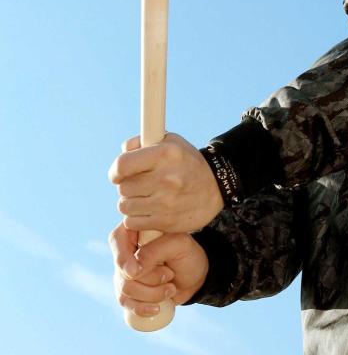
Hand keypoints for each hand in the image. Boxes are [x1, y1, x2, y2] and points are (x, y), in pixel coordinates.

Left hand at [108, 133, 223, 232]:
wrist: (216, 187)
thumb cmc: (187, 162)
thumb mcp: (172, 142)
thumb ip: (144, 141)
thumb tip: (123, 150)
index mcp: (165, 154)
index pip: (122, 164)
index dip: (115, 171)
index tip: (118, 174)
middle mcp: (166, 178)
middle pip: (122, 187)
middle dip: (127, 186)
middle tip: (140, 184)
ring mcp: (166, 202)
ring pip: (125, 206)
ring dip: (131, 203)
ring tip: (145, 197)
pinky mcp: (166, 221)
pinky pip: (132, 222)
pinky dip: (136, 218)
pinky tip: (149, 210)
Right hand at [109, 221, 208, 315]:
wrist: (194, 277)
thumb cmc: (187, 254)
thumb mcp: (178, 245)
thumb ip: (154, 251)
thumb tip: (132, 270)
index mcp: (136, 230)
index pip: (116, 239)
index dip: (122, 258)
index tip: (136, 272)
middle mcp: (126, 250)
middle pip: (122, 270)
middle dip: (149, 279)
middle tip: (169, 274)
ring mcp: (124, 271)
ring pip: (124, 290)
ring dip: (150, 294)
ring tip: (170, 288)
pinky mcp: (128, 290)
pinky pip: (125, 303)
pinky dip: (142, 308)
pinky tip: (156, 308)